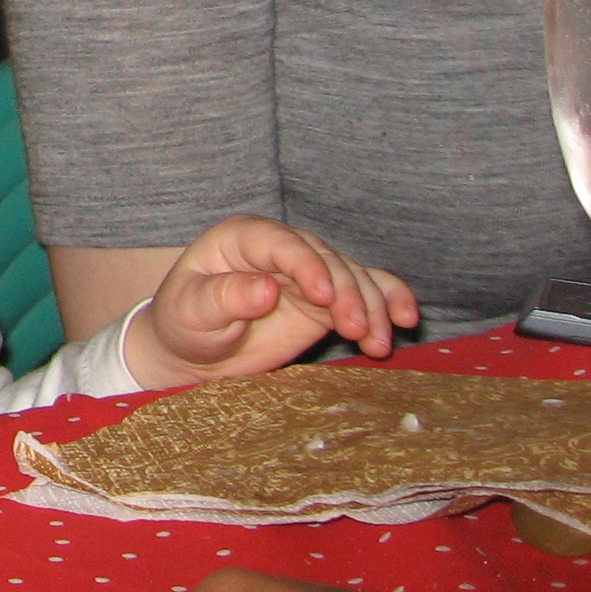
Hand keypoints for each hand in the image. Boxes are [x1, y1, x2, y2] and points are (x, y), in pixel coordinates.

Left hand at [124, 217, 418, 387]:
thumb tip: (266, 288)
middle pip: (326, 259)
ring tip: (378, 344)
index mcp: (242, 239)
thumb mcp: (192, 312)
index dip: (307, 266)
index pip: (281, 243)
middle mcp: (280, 248)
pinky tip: (405, 320)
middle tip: (358, 330)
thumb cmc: (185, 324)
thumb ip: (225, 298)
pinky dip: (388, 302)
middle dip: (348, 293)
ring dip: (372, 307)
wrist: (195, 352)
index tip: (324, 297)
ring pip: (353, 276)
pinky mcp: (327, 300)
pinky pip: (366, 292)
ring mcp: (308, 273)